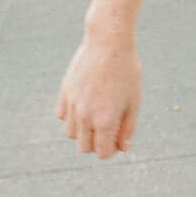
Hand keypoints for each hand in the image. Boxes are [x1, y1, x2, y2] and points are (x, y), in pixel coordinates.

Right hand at [57, 27, 141, 156]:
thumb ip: (127, 128)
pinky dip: (71, 116)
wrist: (108, 43)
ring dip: (82, 131)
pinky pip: (62, 116)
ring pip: (70, 133)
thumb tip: (123, 148)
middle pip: (84, 147)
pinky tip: (85, 105)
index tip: (117, 140)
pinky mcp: (64, 92)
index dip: (111, 150)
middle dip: (96, 144)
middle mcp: (84, 116)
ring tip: (96, 117)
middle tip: (108, 131)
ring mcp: (72, 104)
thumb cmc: (127, 72)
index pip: (102, 152)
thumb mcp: (133, 102)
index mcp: (104, 121)